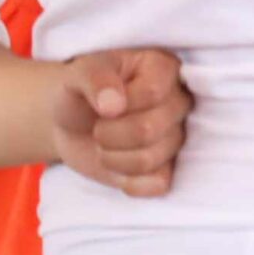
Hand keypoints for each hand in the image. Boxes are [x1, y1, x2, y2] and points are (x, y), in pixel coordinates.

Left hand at [52, 49, 191, 197]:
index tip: (101, 104)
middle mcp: (180, 101)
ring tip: (103, 145)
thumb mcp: (77, 73)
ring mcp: (177, 136)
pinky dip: (129, 182)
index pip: (153, 92)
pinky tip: (117, 168)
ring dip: (111, 158)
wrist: (73, 124)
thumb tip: (114, 105)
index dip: (121, 104)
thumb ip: (94, 78)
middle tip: (97, 128)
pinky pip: (157, 184)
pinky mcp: (168, 168)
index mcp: (165, 69)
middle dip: (108, 135)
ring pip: (148, 159)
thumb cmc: (82, 92)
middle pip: (149, 129)